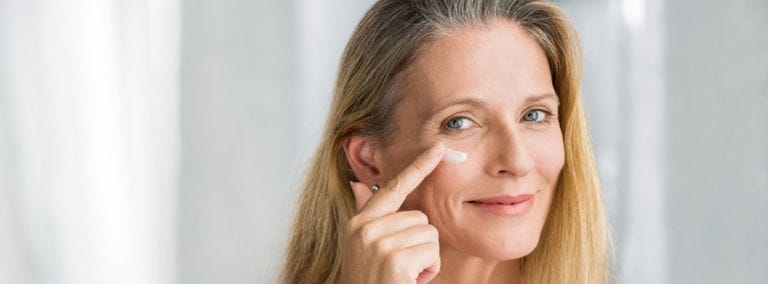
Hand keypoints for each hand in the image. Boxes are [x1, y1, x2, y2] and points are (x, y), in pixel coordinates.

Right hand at [341, 142, 444, 283]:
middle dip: (420, 244)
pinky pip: (431, 251)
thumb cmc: (370, 281)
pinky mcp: (394, 258)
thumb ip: (365, 215)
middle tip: (402, 268)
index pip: (391, 188)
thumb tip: (358, 185)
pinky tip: (410, 282)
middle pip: (419, 217)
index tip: (438, 148)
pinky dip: (428, 271)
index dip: (417, 167)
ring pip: (429, 234)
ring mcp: (378, 242)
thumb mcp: (361, 248)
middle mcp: (364, 229)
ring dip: (426, 259)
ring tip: (405, 276)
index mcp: (358, 224)